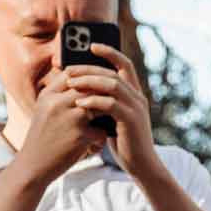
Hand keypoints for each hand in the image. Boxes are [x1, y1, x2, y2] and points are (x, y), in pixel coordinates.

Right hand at [12, 71, 112, 182]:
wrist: (33, 164)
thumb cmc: (43, 137)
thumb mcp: (44, 111)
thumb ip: (59, 96)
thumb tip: (83, 81)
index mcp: (48, 95)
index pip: (72, 74)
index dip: (88, 77)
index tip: (99, 84)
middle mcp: (57, 103)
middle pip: (90, 88)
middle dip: (102, 96)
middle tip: (111, 104)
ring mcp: (69, 118)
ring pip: (99, 106)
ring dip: (105, 116)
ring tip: (106, 124)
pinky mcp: (80, 135)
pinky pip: (102, 131)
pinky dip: (101, 138)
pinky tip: (94, 146)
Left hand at [61, 44, 158, 179]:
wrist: (141, 165)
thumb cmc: (124, 142)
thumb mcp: (113, 118)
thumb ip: (105, 102)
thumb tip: (83, 89)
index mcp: (134, 94)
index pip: (125, 65)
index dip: (110, 52)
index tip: (91, 46)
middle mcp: (138, 98)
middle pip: (114, 72)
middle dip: (90, 68)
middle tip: (69, 70)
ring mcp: (136, 109)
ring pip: (113, 85)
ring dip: (90, 81)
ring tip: (71, 84)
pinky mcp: (131, 121)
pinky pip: (111, 104)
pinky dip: (94, 100)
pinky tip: (80, 102)